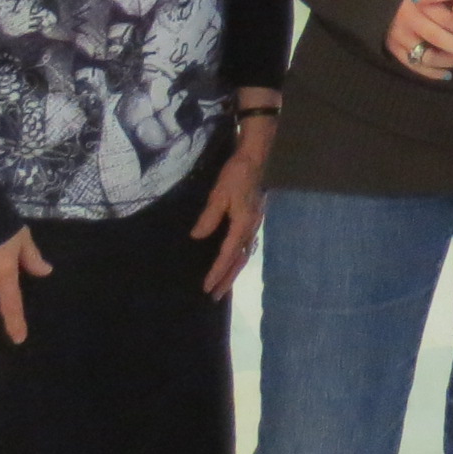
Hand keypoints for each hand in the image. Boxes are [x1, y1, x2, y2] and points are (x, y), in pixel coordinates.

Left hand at [191, 119, 273, 296]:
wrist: (255, 157)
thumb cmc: (236, 174)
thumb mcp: (219, 194)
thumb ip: (209, 217)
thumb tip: (197, 237)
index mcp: (243, 224)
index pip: (228, 255)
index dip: (217, 272)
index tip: (206, 287)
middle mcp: (251, 228)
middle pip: (240, 260)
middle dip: (227, 279)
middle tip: (215, 296)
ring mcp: (254, 223)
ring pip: (244, 253)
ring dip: (233, 270)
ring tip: (222, 284)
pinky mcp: (253, 218)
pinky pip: (245, 244)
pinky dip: (238, 257)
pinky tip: (232, 259)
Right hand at [387, 0, 452, 79]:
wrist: (391, 2)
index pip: (446, 17)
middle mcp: (407, 16)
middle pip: (437, 37)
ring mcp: (398, 34)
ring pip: (427, 56)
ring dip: (448, 61)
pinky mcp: (393, 48)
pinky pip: (416, 66)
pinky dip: (433, 73)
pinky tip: (448, 73)